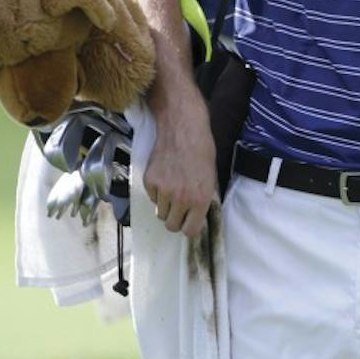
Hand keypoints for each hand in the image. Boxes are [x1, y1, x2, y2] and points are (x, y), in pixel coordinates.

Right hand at [142, 93, 217, 236]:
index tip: (189, 221)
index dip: (189, 227)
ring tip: (172, 189)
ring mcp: (163, 190)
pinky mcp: (149, 181)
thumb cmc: (202, 150)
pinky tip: (164, 176)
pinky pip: (151, 198)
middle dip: (176, 219)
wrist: (182, 127)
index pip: (189, 231)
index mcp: (200, 199)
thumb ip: (202, 199)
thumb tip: (194, 217)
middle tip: (179, 207)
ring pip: (160, 213)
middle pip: (171, 226)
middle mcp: (181, 199)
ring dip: (165, 206)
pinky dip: (156, 192)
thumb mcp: (210, 178)